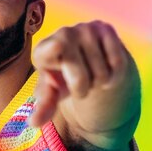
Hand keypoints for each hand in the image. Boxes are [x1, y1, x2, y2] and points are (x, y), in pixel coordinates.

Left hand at [29, 21, 139, 146]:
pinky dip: (114, 74)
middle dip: (82, 89)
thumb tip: (33, 123)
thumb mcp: (54, 93)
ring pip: (101, 72)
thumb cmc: (64, 78)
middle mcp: (62, 34)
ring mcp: (84, 28)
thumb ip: (45, 106)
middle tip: (79, 85)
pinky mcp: (104, 27)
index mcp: (43, 51)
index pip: (47, 51)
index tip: (57, 47)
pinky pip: (117, 62)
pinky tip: (105, 66)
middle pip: (79, 77)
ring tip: (92, 74)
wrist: (87, 61)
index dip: (52, 51)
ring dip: (99, 82)